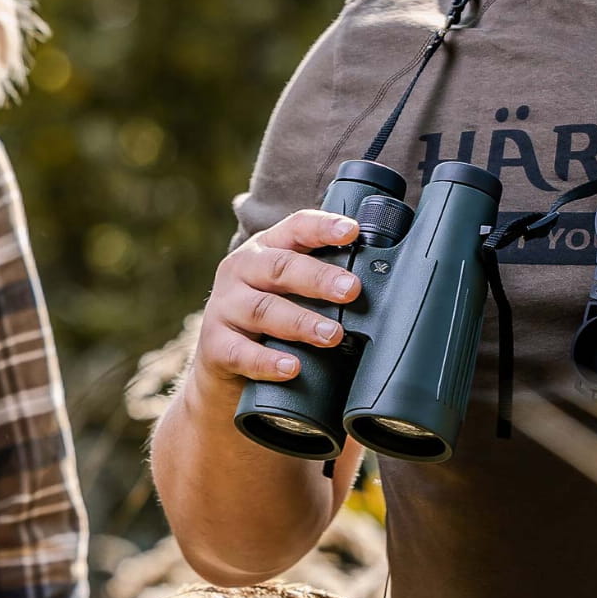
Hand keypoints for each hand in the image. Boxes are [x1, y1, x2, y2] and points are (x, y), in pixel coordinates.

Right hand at [192, 209, 360, 393]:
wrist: (219, 369)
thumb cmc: (269, 324)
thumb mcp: (290, 293)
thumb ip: (323, 285)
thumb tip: (382, 287)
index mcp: (265, 250)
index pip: (294, 228)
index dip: (323, 227)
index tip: (352, 231)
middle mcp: (240, 271)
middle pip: (280, 268)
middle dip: (318, 278)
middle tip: (351, 290)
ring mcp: (224, 308)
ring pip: (263, 310)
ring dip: (301, 322)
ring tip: (331, 334)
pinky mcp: (214, 346)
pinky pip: (241, 353)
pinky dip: (267, 362)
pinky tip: (291, 367)